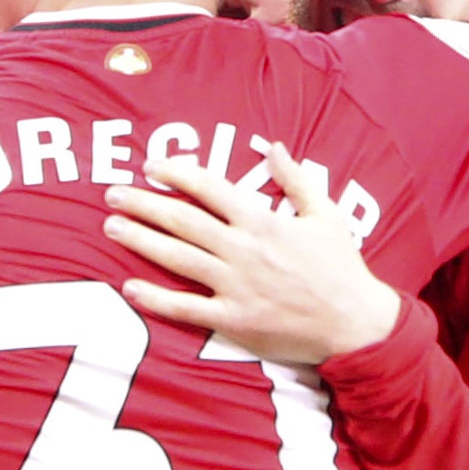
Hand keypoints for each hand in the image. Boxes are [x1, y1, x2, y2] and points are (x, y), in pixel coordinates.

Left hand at [101, 148, 400, 365]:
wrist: (356, 323)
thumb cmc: (342, 267)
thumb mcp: (326, 213)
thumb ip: (295, 179)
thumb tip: (273, 146)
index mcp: (263, 221)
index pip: (209, 188)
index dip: (176, 174)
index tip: (150, 166)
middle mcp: (244, 250)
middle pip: (182, 220)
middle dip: (144, 204)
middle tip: (112, 194)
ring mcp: (236, 286)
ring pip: (178, 258)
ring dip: (141, 241)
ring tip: (112, 227)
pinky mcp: (234, 320)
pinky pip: (187, 309)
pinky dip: (157, 299)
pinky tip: (130, 288)